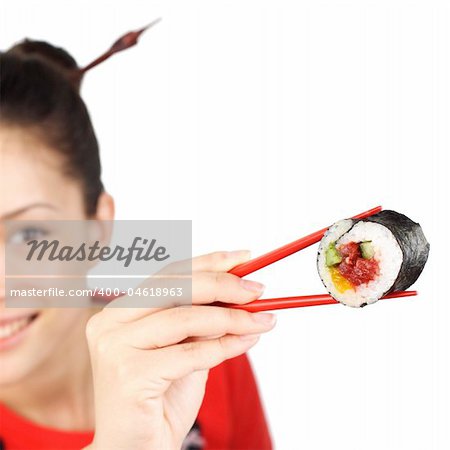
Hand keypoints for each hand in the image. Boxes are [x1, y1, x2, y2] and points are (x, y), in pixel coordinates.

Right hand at [85, 250, 275, 449]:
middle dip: (223, 284)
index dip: (209, 261)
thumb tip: (240, 290)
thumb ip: (203, 319)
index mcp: (121, 309)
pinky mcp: (127, 374)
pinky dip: (224, 347)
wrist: (137, 449)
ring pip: (184, 318)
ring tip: (263, 320)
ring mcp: (114, 347)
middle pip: (175, 287)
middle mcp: (110, 322)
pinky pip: (189, 353)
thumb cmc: (162, 397)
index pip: (170, 273)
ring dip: (232, 318)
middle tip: (258, 290)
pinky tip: (247, 341)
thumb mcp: (186, 347)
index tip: (243, 257)